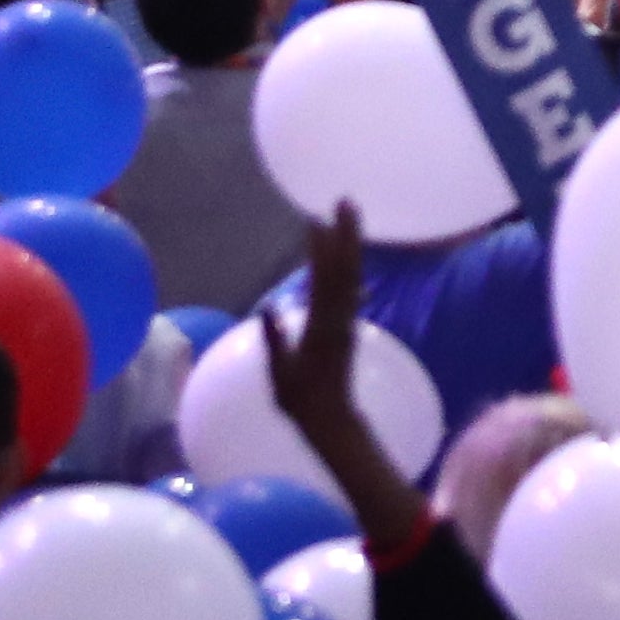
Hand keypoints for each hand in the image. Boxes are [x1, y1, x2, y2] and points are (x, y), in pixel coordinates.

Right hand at [256, 203, 372, 456]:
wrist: (331, 419)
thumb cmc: (299, 400)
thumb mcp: (280, 373)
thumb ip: (275, 339)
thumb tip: (267, 306)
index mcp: (321, 327)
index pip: (322, 280)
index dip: (321, 249)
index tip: (315, 220)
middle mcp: (339, 317)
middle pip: (345, 268)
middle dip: (346, 233)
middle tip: (345, 201)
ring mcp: (347, 319)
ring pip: (352, 274)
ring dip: (351, 243)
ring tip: (349, 215)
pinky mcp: (349, 324)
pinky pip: (351, 287)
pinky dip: (350, 265)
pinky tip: (349, 254)